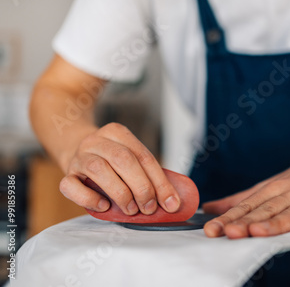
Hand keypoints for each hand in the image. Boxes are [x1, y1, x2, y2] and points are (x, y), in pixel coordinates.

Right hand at [59, 122, 180, 215]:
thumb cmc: (111, 160)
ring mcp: (78, 157)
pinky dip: (90, 198)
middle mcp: (96, 141)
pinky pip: (71, 186)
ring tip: (131, 209)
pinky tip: (104, 206)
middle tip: (149, 207)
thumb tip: (172, 202)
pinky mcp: (65, 174)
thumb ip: (148, 174)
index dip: (160, 182)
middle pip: (123, 160)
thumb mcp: (131, 158)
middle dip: (141, 187)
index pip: (144, 156)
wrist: (74, 148)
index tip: (171, 203)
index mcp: (117, 133)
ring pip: (98, 170)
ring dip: (120, 193)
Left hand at [203, 146, 289, 245]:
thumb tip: (209, 209)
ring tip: (258, 232)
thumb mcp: (272, 185)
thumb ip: (242, 200)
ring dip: (277, 224)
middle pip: (269, 209)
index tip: (213, 228)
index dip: (230, 217)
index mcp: (276, 187)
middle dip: (248, 222)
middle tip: (228, 232)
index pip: (250, 204)